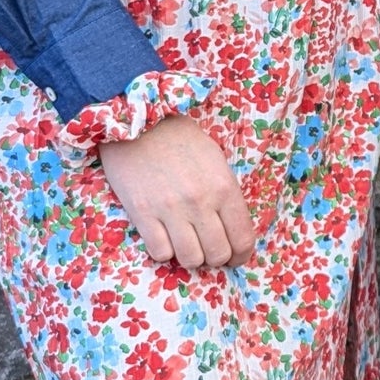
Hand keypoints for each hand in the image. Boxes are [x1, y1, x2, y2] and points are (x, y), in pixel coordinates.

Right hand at [99, 118, 255, 270]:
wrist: (137, 120)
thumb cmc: (180, 138)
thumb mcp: (215, 159)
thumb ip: (225, 194)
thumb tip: (231, 228)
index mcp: (224, 187)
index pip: (242, 239)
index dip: (241, 255)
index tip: (235, 257)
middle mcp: (200, 202)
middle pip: (218, 254)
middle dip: (216, 258)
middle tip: (208, 249)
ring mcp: (170, 209)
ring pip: (190, 259)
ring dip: (190, 257)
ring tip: (186, 244)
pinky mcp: (142, 213)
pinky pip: (160, 253)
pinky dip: (164, 251)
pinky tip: (163, 236)